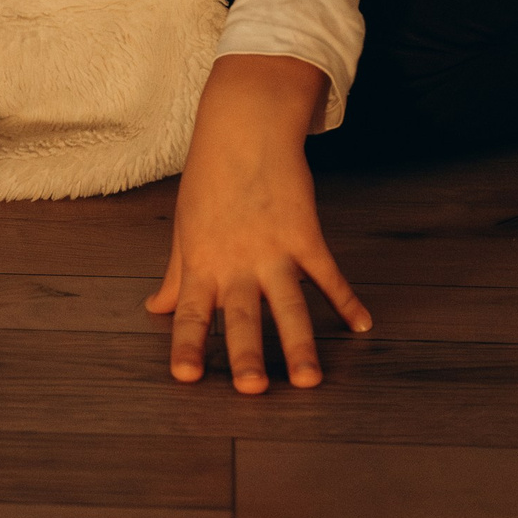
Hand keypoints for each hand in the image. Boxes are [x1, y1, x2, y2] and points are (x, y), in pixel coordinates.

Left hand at [147, 57, 369, 394]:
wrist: (245, 128)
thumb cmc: (209, 179)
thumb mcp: (185, 228)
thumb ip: (176, 275)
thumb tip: (156, 308)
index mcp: (203, 263)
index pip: (191, 313)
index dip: (187, 345)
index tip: (185, 377)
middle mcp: (237, 262)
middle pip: (243, 316)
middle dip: (247, 354)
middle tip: (252, 390)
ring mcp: (274, 249)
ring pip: (289, 305)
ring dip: (300, 344)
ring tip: (308, 380)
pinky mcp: (305, 233)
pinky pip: (328, 273)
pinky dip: (346, 300)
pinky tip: (362, 325)